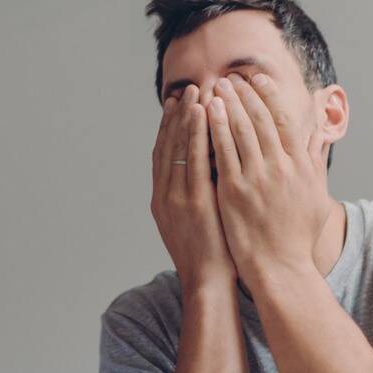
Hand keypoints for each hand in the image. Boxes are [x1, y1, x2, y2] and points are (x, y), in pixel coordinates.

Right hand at [151, 84, 236, 289]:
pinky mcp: (194, 202)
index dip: (169, 127)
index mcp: (161, 200)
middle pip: (167, 146)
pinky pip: (195, 159)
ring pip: (178, 148)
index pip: (163, 154)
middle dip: (177, 116)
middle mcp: (164, 195)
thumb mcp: (196, 223)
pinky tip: (205, 114)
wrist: (209, 283)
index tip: (177, 104)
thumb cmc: (211, 255)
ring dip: (186, 118)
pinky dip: (198, 135)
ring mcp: (177, 198)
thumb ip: (196, 196)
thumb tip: (209, 173)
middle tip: (186, 89)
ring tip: (196, 93)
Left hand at [206, 73, 332, 283]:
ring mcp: (256, 179)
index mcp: (300, 166)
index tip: (257, 80)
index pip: (284, 120)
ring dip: (227, 104)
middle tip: (231, 77)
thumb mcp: (316, 196)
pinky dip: (213, 129)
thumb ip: (314, 162)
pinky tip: (204, 113)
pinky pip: (222, 152)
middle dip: (244, 94)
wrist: (280, 267)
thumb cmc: (297, 236)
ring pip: (239, 131)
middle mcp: (280, 168)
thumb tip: (319, 135)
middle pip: (259, 120)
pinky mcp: (234, 191)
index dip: (269, 96)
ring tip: (216, 87)